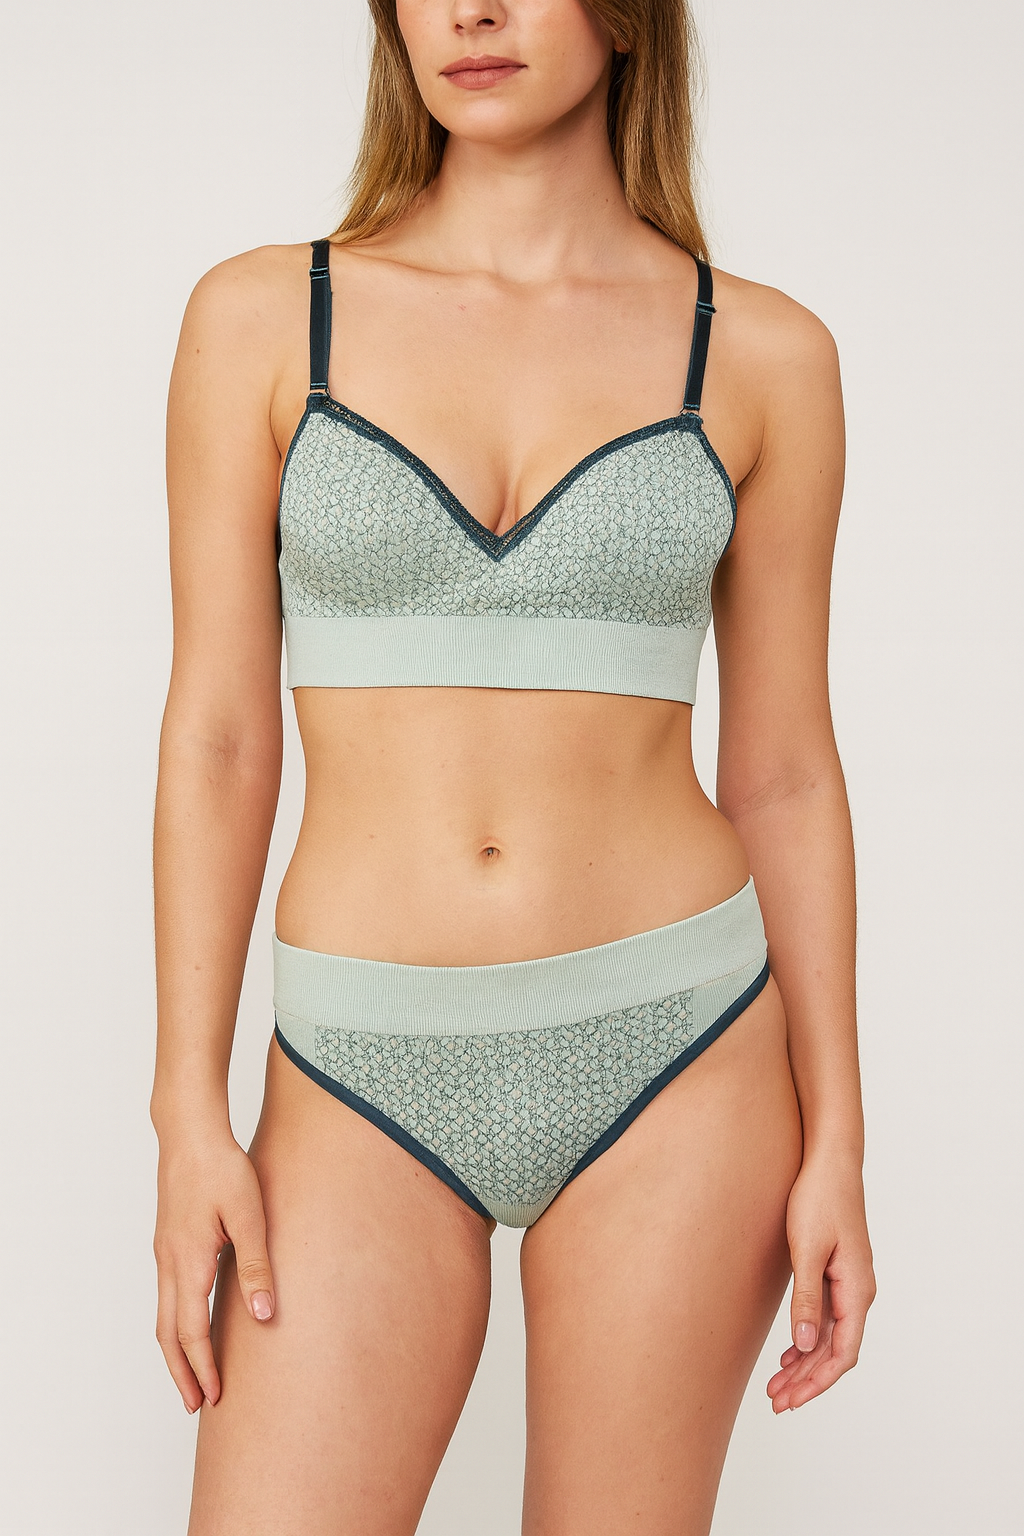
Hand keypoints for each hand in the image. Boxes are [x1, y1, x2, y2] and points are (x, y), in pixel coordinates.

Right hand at [154, 1130, 275, 1412]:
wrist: (189, 1132)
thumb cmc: (222, 1168)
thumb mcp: (250, 1215)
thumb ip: (256, 1266)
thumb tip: (263, 1316)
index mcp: (189, 1262)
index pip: (193, 1332)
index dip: (204, 1367)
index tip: (215, 1397)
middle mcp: (170, 1263)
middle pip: (168, 1333)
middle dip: (182, 1372)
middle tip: (195, 1404)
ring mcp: (165, 1252)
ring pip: (163, 1315)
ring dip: (176, 1350)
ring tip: (191, 1375)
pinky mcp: (168, 1241)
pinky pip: (167, 1294)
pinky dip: (175, 1322)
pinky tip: (191, 1323)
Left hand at [768, 1151, 875, 1411]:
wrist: (830, 1161)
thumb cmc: (819, 1199)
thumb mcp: (807, 1249)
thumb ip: (807, 1299)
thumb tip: (806, 1345)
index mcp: (857, 1290)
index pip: (844, 1352)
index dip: (818, 1381)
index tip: (792, 1400)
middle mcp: (859, 1291)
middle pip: (836, 1350)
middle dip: (807, 1380)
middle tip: (776, 1401)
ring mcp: (849, 1282)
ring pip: (830, 1336)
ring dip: (805, 1362)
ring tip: (776, 1385)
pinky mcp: (837, 1271)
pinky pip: (827, 1317)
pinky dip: (808, 1339)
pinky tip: (790, 1351)